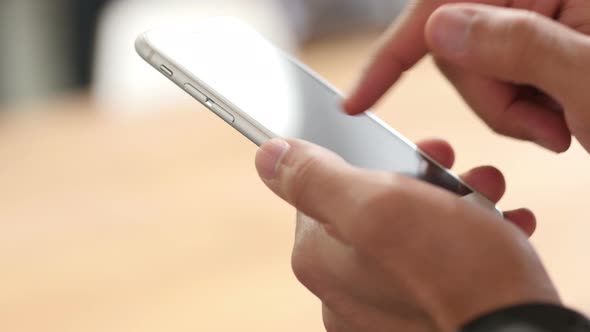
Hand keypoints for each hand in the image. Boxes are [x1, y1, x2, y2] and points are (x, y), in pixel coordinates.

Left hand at [255, 138, 559, 331]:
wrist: (517, 331)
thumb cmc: (452, 270)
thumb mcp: (379, 206)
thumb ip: (316, 179)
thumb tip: (267, 156)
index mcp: (320, 257)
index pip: (324, 187)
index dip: (368, 158)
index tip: (407, 149)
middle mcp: (342, 286)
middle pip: (372, 206)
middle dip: (421, 180)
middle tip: (457, 168)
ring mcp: (379, 305)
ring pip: (409, 231)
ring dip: (451, 203)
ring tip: (487, 194)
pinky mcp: (415, 314)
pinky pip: (433, 264)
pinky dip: (465, 240)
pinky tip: (496, 228)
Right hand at [344, 1, 589, 152]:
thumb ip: (516, 44)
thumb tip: (438, 28)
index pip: (441, 5)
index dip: (391, 55)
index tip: (354, 102)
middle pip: (455, 48)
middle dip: (490, 98)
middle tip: (546, 125)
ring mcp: (533, 26)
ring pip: (472, 74)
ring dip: (508, 113)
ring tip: (562, 126)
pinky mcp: (534, 55)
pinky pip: (494, 86)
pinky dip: (518, 115)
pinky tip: (562, 120)